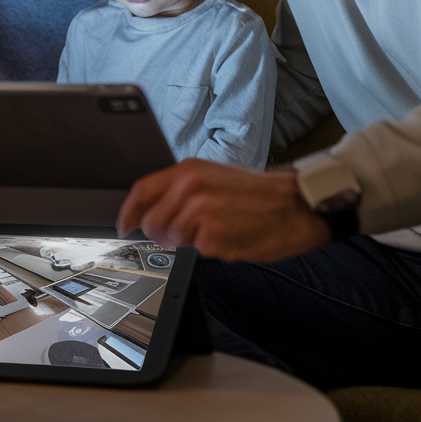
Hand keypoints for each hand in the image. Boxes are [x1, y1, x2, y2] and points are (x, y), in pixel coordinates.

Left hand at [116, 159, 331, 261]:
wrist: (297, 205)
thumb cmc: (259, 194)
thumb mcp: (215, 177)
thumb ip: (183, 189)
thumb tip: (155, 207)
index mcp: (188, 170)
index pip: (141, 191)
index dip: (127, 212)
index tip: (123, 226)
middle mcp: (190, 189)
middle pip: (151, 221)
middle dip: (161, 234)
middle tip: (183, 234)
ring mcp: (200, 213)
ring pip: (171, 240)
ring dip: (187, 242)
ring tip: (213, 231)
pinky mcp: (213, 237)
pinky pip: (196, 251)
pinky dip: (209, 250)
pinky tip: (227, 237)